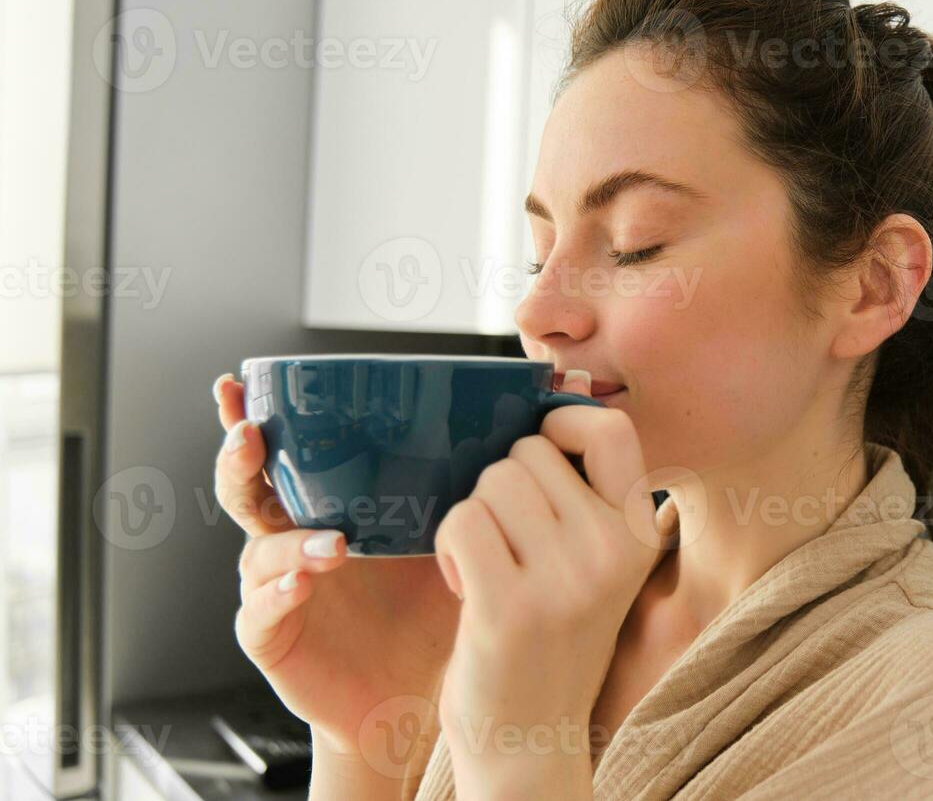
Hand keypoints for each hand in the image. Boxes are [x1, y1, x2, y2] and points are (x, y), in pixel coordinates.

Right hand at [213, 374, 461, 776]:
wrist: (418, 697)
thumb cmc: (435, 606)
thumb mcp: (459, 531)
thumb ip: (481, 469)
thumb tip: (549, 391)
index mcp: (327, 504)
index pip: (283, 450)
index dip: (256, 415)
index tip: (242, 381)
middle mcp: (291, 538)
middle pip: (246, 487)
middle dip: (240, 456)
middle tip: (251, 434)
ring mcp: (274, 587)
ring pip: (257, 550)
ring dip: (287, 540)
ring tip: (331, 543)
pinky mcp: (273, 637)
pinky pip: (261, 613)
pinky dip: (279, 595)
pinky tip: (304, 583)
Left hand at [432, 371, 666, 797]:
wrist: (529, 739)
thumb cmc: (549, 637)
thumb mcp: (592, 562)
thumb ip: (582, 493)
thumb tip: (553, 393)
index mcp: (638, 534)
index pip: (611, 428)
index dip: (563, 421)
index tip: (541, 453)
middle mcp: (612, 552)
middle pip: (528, 453)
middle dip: (502, 485)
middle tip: (508, 544)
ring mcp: (564, 580)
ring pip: (491, 481)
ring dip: (472, 516)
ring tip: (488, 568)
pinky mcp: (509, 607)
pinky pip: (462, 519)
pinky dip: (449, 545)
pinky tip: (466, 584)